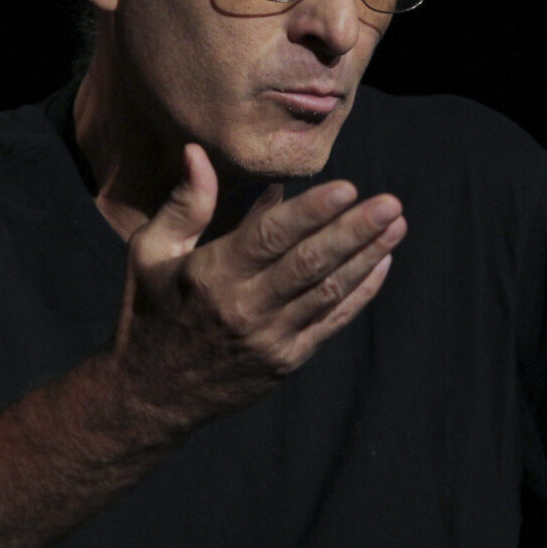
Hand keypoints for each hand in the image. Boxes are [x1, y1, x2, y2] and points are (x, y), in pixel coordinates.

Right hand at [111, 144, 405, 431]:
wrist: (151, 395)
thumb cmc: (150, 311)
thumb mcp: (150, 253)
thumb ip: (184, 205)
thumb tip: (197, 152)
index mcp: (211, 276)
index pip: (270, 238)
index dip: (311, 212)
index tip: (348, 187)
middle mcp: (245, 308)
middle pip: (310, 264)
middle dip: (354, 231)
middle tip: (390, 202)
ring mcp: (270, 338)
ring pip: (328, 292)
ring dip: (367, 257)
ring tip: (396, 225)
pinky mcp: (287, 361)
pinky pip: (332, 323)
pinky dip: (360, 294)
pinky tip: (382, 264)